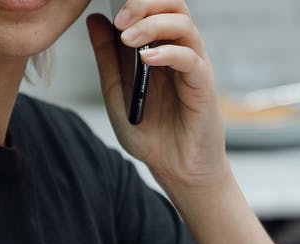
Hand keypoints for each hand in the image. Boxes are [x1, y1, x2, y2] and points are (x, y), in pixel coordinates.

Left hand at [86, 1, 228, 190]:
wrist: (176, 171)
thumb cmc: (153, 135)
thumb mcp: (117, 93)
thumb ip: (107, 58)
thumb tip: (95, 19)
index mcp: (160, 48)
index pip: (155, 7)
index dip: (134, 2)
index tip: (110, 13)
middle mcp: (180, 52)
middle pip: (174, 5)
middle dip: (144, 3)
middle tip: (119, 20)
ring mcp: (194, 67)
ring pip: (184, 25)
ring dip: (152, 25)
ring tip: (128, 39)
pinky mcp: (204, 86)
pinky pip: (192, 59)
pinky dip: (168, 53)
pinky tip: (146, 60)